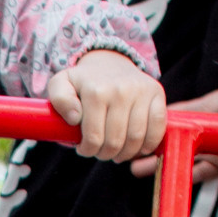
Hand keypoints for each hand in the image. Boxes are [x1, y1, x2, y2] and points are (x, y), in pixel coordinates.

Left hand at [46, 52, 163, 165]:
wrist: (109, 63)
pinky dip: (149, 143)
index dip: (88, 150)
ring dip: (126, 153)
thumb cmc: (84, 82)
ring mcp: (141, 91)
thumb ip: (59, 99)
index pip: (94, 138)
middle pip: (115, 141)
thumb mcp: (61, 84)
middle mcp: (121, 90)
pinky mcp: (157, 93)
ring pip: (136, 138)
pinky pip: (158, 127)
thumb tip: (74, 118)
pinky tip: (138, 148)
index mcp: (96, 92)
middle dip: (105, 154)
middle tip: (101, 151)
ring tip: (117, 152)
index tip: (85, 149)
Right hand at [132, 78, 217, 180]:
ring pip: (184, 159)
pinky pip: (204, 171)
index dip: (155, 129)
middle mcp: (207, 132)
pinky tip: (170, 176)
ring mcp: (216, 148)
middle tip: (128, 156)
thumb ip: (201, 107)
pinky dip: (188, 174)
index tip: (136, 132)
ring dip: (162, 164)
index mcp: (205, 113)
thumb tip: (170, 112)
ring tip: (137, 169)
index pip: (174, 121)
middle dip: (151, 150)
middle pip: (174, 143)